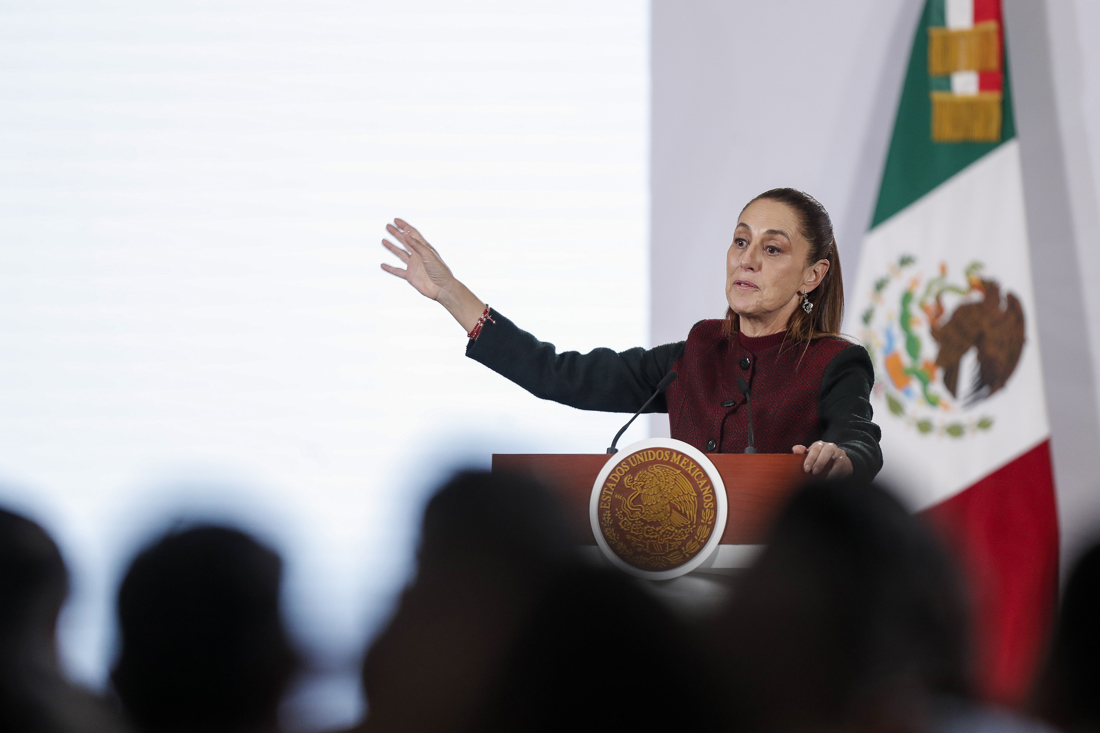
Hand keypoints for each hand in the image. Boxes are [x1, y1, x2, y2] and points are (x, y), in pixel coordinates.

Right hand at [380, 218, 486, 332]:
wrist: (442, 288)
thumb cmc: (440, 271)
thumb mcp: (428, 255)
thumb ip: (416, 245)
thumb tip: (405, 233)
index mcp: (424, 248)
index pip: (412, 234)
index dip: (404, 226)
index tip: (395, 220)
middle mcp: (418, 255)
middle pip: (405, 241)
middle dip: (396, 233)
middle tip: (387, 226)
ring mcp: (414, 265)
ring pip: (400, 254)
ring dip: (392, 247)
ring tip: (384, 240)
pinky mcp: (410, 276)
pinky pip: (397, 271)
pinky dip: (390, 268)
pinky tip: (383, 265)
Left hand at [792, 441, 852, 478]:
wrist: (837, 461)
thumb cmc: (819, 459)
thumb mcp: (810, 456)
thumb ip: (802, 453)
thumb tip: (795, 448)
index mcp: (820, 444)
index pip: (816, 448)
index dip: (810, 458)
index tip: (806, 469)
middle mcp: (831, 447)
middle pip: (827, 450)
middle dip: (820, 462)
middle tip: (814, 473)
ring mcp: (840, 454)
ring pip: (836, 459)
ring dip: (829, 470)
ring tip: (821, 478)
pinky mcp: (846, 463)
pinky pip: (842, 468)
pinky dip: (835, 475)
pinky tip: (829, 479)